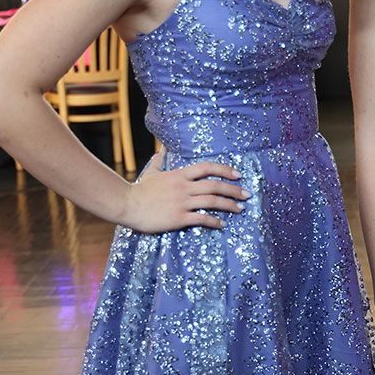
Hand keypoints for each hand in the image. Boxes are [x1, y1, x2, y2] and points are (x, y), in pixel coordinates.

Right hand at [121, 160, 247, 232]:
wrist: (127, 205)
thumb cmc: (139, 190)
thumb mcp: (151, 172)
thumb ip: (159, 161)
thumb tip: (162, 149)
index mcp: (180, 175)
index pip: (207, 168)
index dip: (225, 170)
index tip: (238, 174)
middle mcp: (184, 187)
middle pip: (215, 186)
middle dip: (234, 190)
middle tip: (246, 195)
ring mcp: (182, 202)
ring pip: (212, 202)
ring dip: (229, 205)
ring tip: (240, 209)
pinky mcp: (179, 217)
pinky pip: (202, 219)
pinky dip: (215, 222)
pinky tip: (222, 224)